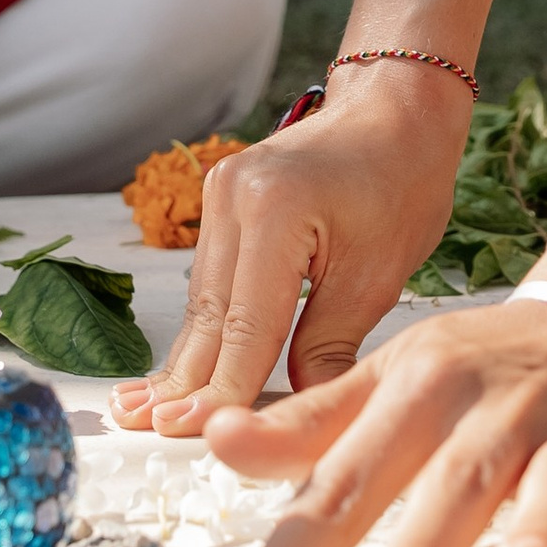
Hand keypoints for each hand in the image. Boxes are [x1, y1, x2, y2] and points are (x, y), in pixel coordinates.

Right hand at [109, 63, 474, 434]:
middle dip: (184, 381)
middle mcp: (232, 196)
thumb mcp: (380, 272)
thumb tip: (300, 412)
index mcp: (274, 210)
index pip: (246, 326)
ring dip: (186, 357)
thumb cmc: (403, 178)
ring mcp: (221, 193)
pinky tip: (179, 365)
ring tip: (144, 411)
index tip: (197, 437)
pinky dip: (205, 325)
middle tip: (148, 432)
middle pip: (209, 314)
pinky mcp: (223, 200)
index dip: (223, 391)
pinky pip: (211, 278)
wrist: (394, 109)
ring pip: (203, 299)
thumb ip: (331, 345)